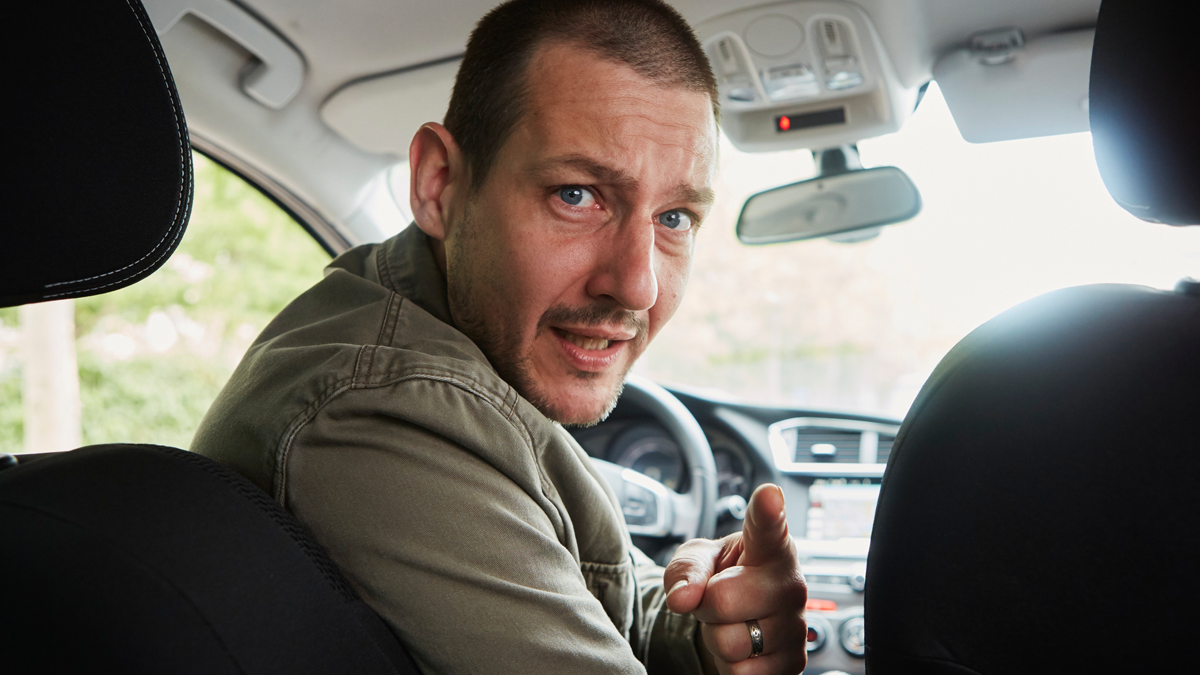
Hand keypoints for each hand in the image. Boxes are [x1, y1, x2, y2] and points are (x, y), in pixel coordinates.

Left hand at [663, 484, 807, 674]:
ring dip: (717, 637)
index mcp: (769, 547)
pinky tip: (745, 647)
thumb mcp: (695, 562)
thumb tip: (684, 598)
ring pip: (730, 642)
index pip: (768, 527)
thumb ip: (685, 570)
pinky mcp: (794, 662)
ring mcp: (795, 625)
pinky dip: (730, 666)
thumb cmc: (720, 579)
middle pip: (724, 600)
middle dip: (706, 606)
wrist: (734, 619)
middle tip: (717, 600)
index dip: (768, 512)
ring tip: (732, 622)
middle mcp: (790, 583)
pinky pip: (741, 673)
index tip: (768, 496)